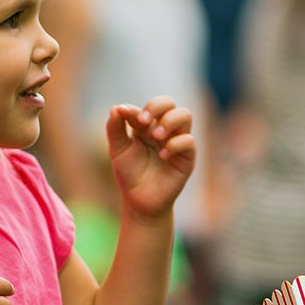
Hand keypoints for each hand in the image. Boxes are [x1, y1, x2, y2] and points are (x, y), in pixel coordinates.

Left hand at [105, 97, 195, 220]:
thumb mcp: (117, 149)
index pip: (149, 106)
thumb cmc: (129, 174)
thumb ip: (115, 128)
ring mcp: (177, 141)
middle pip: (170, 103)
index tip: (124, 115)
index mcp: (148, 126)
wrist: (139, 201)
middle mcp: (164, 130)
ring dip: (169, 121)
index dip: (138, 108)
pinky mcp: (187, 157)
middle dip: (158, 107)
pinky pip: (189, 141)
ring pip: (185, 115)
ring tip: (156, 136)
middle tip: (143, 121)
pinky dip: (175, 144)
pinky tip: (163, 156)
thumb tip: (117, 107)